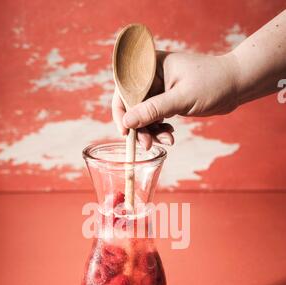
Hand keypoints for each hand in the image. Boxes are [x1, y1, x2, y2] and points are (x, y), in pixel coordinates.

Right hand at [112, 51, 238, 149]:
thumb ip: (153, 110)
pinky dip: (160, 129)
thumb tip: (127, 122)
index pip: (124, 87)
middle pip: (132, 104)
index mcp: (150, 65)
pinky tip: (170, 136)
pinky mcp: (167, 100)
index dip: (121, 110)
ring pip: (144, 114)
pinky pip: (155, 117)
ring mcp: (159, 88)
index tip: (126, 131)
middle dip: (139, 126)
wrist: (237, 84)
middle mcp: (151, 75)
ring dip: (151, 131)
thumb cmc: (212, 83)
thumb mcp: (181, 98)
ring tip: (167, 141)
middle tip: (147, 144)